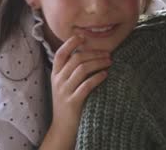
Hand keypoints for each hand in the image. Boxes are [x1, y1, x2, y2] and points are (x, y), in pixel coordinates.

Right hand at [40, 35, 110, 149]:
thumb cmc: (67, 102)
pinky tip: (105, 75)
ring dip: (98, 63)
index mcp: (55, 74)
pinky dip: (97, 78)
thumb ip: (69, 70)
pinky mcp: (73, 102)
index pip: (61, 53)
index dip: (71, 43)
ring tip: (110, 62)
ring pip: (82, 70)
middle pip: (76, 59)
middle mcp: (58, 80)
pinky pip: (86, 85)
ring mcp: (65, 91)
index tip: (83, 37)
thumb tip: (86, 53)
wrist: (62, 127)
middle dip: (94, 54)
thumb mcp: (63, 84)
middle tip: (108, 54)